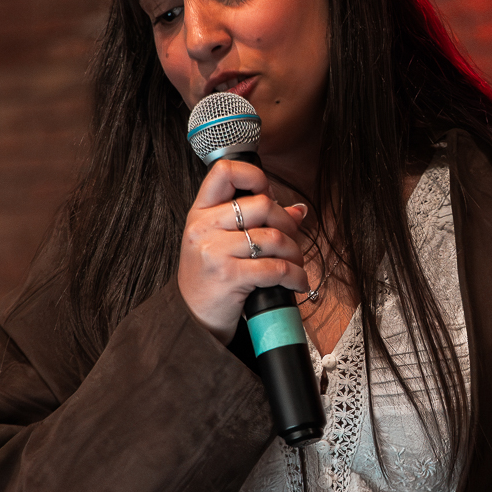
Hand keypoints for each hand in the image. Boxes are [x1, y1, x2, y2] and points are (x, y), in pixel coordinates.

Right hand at [178, 158, 310, 342]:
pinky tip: (297, 283)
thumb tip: (298, 210)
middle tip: (291, 241)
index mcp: (200, 212)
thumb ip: (255, 221)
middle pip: (262, 204)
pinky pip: (276, 269)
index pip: (224, 171)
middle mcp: (203, 227)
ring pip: (274, 238)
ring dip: (295, 254)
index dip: (254, 176)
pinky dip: (295, 276)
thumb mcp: (223, 242)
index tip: (268, 195)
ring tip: (295, 265)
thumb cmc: (210, 278)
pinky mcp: (228, 276)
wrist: (193, 319)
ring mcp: (214, 251)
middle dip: (288, 224)